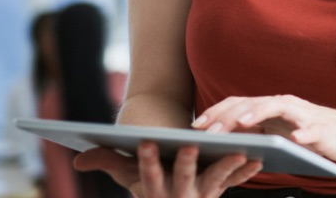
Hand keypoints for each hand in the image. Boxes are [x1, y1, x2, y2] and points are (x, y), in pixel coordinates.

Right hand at [73, 141, 262, 197]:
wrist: (171, 195)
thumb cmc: (148, 176)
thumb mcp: (126, 173)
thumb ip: (106, 162)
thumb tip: (78, 159)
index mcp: (153, 192)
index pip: (147, 177)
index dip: (147, 162)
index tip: (146, 143)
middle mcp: (177, 197)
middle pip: (182, 180)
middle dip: (186, 164)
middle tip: (192, 146)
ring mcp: (201, 195)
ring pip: (214, 182)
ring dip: (226, 169)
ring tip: (238, 152)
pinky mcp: (219, 189)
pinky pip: (234, 183)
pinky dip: (246, 172)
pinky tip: (258, 159)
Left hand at [193, 95, 335, 163]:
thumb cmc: (309, 134)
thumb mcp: (277, 133)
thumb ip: (255, 132)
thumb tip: (222, 138)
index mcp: (270, 107)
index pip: (238, 103)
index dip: (217, 112)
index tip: (196, 125)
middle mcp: (284, 104)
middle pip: (252, 104)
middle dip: (229, 117)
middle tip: (210, 130)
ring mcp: (303, 114)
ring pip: (277, 108)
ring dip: (258, 114)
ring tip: (241, 124)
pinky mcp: (322, 128)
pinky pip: (311, 129)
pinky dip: (303, 133)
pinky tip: (296, 139)